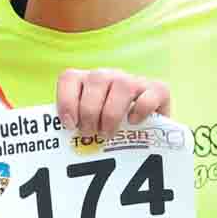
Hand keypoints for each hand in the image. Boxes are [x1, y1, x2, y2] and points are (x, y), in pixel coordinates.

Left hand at [56, 68, 171, 138]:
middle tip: (90, 133)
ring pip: (122, 85)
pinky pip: (149, 95)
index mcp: (87, 81)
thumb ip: (74, 126)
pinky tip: (134, 123)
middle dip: (89, 112)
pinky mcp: (158, 90)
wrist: (147, 133)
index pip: (69, 77)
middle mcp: (110, 75)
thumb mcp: (88, 126)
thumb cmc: (109, 130)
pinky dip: (140, 111)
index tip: (69, 125)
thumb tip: (58, 142)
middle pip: (96, 79)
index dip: (66, 101)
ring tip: (107, 133)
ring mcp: (134, 80)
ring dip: (111, 113)